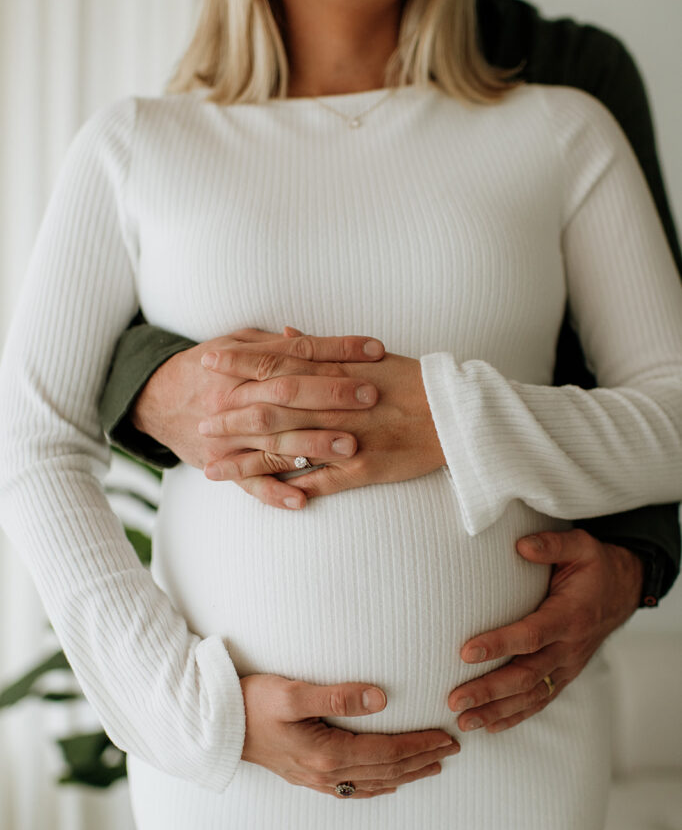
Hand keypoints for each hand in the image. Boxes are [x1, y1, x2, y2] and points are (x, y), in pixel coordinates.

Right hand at [131, 326, 384, 506]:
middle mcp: (234, 398)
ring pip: (272, 440)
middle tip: (370, 397)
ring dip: (312, 445)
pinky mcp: (221, 464)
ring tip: (350, 447)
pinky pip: (249, 482)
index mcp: (243, 364)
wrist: (154, 398)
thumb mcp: (237, 341)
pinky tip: (303, 500)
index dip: (338, 349)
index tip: (375, 351)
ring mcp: (227, 435)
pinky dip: (275, 492)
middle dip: (331, 395)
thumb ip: (275, 345)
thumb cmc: (207, 366)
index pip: (298, 352)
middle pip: (288, 393)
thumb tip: (312, 339)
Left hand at [199, 331, 444, 503]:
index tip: (206, 361)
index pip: (275, 362)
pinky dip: (287, 489)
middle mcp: (334, 405)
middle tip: (199, 422)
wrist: (458, 414)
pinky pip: (317, 482)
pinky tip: (258, 495)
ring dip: (244, 460)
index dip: (238, 362)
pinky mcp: (360, 470)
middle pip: (269, 408)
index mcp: (335, 372)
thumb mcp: (369, 356)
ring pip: (284, 450)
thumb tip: (286, 334)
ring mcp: (346, 440)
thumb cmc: (414, 381)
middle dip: (229, 416)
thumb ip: (323, 348)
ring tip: (211, 468)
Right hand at [240, 673, 458, 798]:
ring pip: (372, 783)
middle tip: (453, 748)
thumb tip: (381, 698)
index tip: (447, 735)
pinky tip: (386, 784)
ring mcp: (315, 779)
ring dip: (406, 775)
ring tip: (432, 766)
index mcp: (326, 754)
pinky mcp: (305, 776)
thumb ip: (337, 695)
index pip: (387, 753)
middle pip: (386, 771)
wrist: (215, 726)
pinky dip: (377, 786)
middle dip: (422, 760)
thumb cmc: (251, 703)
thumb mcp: (292, 692)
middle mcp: (325, 773)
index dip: (420, 745)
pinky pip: (352, 789)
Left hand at [447, 529, 643, 731]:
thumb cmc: (595, 567)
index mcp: (569, 616)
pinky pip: (540, 701)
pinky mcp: (564, 675)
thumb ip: (552, 545)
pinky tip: (489, 725)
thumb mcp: (582, 546)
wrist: (623, 592)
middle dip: (489, 690)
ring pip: (531, 696)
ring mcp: (567, 666)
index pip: (531, 635)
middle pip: (526, 675)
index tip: (465, 652)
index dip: (499, 645)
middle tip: (454, 699)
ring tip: (463, 720)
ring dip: (496, 710)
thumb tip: (521, 545)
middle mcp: (569, 647)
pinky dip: (515, 716)